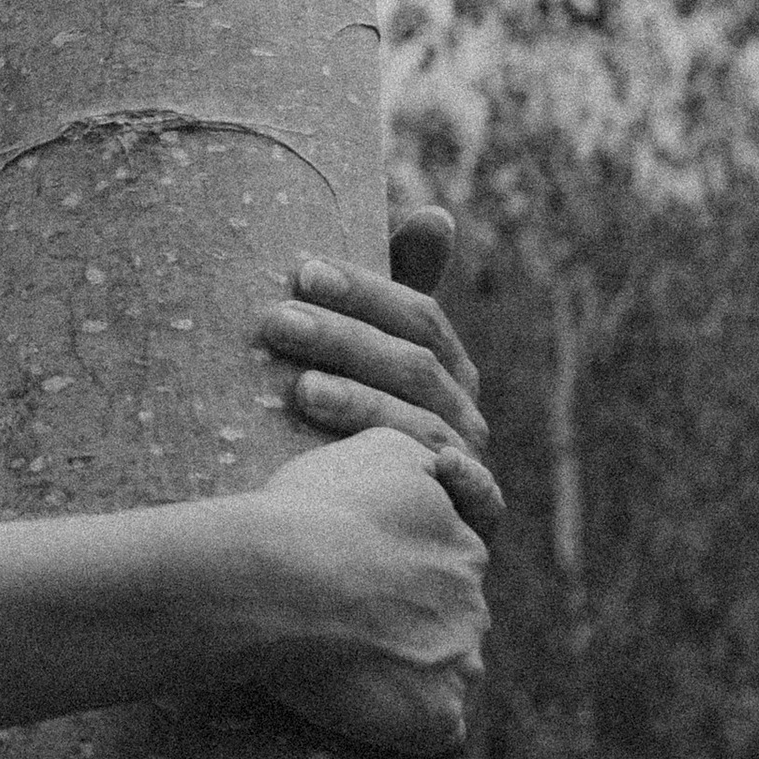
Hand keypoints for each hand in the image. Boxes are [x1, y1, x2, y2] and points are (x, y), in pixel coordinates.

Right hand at [241, 425, 489, 758]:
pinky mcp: (437, 718)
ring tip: (341, 667)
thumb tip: (447, 469)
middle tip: (340, 623)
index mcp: (465, 546)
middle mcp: (474, 604)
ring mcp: (460, 664)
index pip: (452, 565)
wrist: (277, 576)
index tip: (359, 575)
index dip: (404, 573)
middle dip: (410, 624)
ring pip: (444, 675)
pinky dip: (407, 726)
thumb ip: (422, 460)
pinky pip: (436, 734)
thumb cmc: (311, 511)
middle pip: (450, 622)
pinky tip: (364, 710)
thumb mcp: (377, 450)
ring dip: (408, 675)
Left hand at [253, 203, 502, 538]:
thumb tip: (436, 214)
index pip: (417, 317)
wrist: (348, 545)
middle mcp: (460, 416)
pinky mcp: (464, 526)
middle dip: (346, 340)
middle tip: (278, 322)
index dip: (364, 292)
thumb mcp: (358, 359)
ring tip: (302, 390)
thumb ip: (387, 291)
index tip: (302, 271)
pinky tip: (432, 467)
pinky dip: (464, 485)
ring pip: (424, 429)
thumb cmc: (341, 429)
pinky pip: (480, 505)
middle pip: (414, 368)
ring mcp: (463, 470)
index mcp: (442, 369)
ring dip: (366, 406)